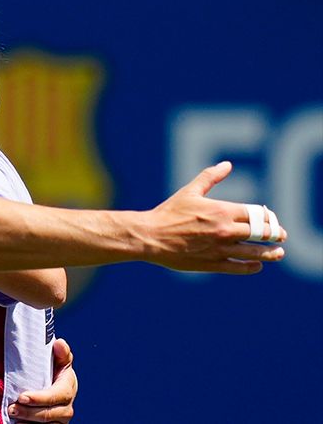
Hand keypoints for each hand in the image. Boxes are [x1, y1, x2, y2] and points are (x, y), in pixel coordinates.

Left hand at [11, 337, 75, 422]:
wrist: (52, 383)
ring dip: (29, 422)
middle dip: (30, 413)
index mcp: (68, 388)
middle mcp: (66, 407)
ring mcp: (60, 419)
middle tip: (11, 408)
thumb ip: (61, 352)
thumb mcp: (59, 360)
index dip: (40, 399)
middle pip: (50, 414)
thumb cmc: (53, 369)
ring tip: (12, 416)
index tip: (22, 397)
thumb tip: (59, 343)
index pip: (56, 396)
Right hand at [142, 162, 285, 273]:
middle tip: (281, 235)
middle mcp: (225, 230)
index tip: (271, 219)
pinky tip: (256, 265)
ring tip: (278, 252)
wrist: (150, 237)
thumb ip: (210, 177)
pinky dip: (252, 266)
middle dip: (275, 234)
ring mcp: (220, 249)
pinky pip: (240, 267)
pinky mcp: (213, 264)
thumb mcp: (189, 192)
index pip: (257, 214)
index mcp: (221, 211)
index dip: (268, 217)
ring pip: (256, 252)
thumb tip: (227, 164)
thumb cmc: (168, 213)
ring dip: (271, 253)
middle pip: (262, 233)